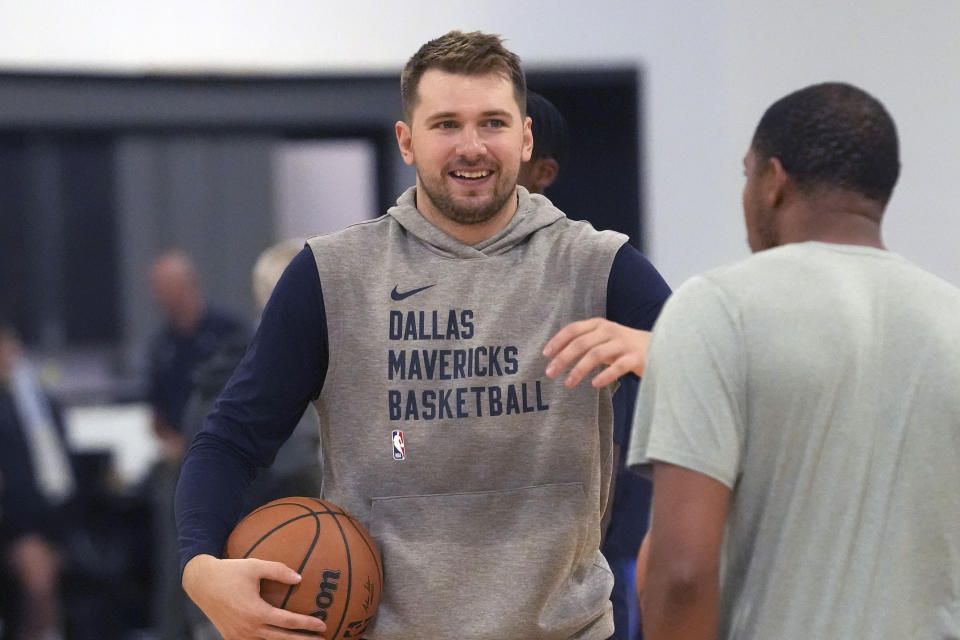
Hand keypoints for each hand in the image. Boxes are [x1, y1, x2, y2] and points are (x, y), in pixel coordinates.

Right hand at [182, 554, 326, 639]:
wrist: (200, 582)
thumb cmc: (229, 571)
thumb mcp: (255, 566)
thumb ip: (278, 570)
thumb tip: (299, 578)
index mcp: (256, 612)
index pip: (288, 621)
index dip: (307, 624)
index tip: (322, 625)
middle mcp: (248, 628)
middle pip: (282, 639)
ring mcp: (239, 636)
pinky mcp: (231, 637)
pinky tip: (280, 639)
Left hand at [543, 318, 650, 387]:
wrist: (661, 348)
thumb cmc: (624, 347)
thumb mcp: (603, 340)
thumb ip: (585, 343)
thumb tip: (555, 357)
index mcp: (599, 325)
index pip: (574, 329)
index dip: (558, 340)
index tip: (545, 355)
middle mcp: (610, 331)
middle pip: (581, 343)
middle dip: (563, 358)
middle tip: (550, 373)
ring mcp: (624, 343)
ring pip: (596, 354)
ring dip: (579, 369)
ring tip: (568, 383)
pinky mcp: (636, 357)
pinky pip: (618, 366)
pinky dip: (605, 375)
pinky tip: (594, 384)